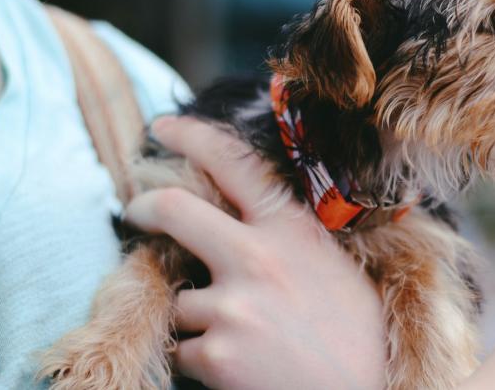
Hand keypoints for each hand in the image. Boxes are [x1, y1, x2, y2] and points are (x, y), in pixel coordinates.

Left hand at [126, 116, 385, 389]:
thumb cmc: (360, 334)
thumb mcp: (335, 266)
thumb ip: (289, 240)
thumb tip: (244, 224)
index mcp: (292, 230)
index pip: (234, 163)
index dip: (191, 137)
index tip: (163, 129)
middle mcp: (258, 257)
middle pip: (174, 210)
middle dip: (143, 207)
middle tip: (134, 211)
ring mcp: (233, 305)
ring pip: (180, 298)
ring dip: (198, 317)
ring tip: (245, 337)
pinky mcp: (216, 352)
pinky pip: (183, 348)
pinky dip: (201, 358)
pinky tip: (242, 366)